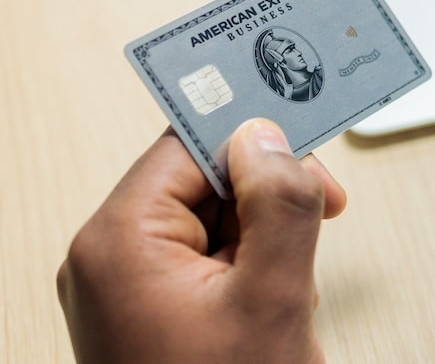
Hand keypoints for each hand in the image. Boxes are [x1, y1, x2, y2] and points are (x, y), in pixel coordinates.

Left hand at [57, 119, 346, 363]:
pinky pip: (208, 257)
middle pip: (203, 180)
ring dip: (263, 242)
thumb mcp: (270, 298)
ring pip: (213, 218)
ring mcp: (129, 285)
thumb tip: (270, 138)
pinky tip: (267, 305)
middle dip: (265, 203)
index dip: (252, 139)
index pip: (188, 145)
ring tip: (280, 293)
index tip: (304, 137)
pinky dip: (250, 270)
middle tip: (311, 224)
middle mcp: (112, 257)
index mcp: (119, 242)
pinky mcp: (150, 307)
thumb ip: (278, 204)